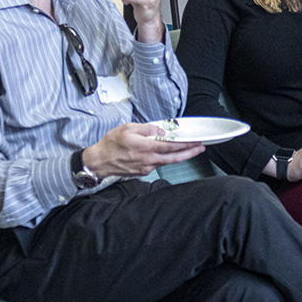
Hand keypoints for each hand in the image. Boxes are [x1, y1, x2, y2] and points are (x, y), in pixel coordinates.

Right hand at [83, 123, 204, 177]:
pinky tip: (166, 153)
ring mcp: (146, 168)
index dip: (186, 144)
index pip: (171, 145)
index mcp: (146, 147)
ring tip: (188, 149)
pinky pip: (157, 164)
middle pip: (175, 157)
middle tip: (201, 148)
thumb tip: (161, 131)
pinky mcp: (143, 172)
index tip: (197, 141)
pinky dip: (164, 158)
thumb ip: (147, 128)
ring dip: (179, 156)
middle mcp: (149, 160)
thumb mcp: (128, 128)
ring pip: (167, 161)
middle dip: (190, 152)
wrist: (99, 162)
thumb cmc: (111, 144)